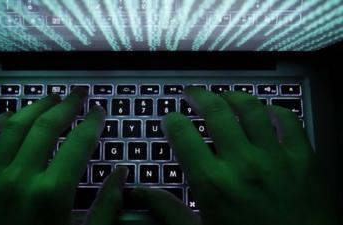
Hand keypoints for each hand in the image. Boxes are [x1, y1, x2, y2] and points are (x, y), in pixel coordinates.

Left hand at [0, 89, 127, 224]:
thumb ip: (107, 206)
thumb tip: (121, 174)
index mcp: (52, 194)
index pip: (79, 143)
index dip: (93, 122)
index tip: (99, 113)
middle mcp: (20, 180)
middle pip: (47, 126)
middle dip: (67, 105)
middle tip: (78, 94)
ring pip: (14, 126)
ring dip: (35, 107)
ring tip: (51, 98)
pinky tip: (7, 116)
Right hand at [132, 87, 339, 224]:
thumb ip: (168, 210)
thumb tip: (140, 193)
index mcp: (212, 183)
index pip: (182, 134)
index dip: (172, 121)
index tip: (170, 119)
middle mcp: (242, 163)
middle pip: (215, 111)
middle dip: (198, 96)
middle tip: (192, 93)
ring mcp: (274, 158)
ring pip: (250, 108)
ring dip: (232, 96)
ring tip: (224, 95)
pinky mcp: (303, 159)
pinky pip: (288, 120)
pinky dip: (275, 110)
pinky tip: (265, 111)